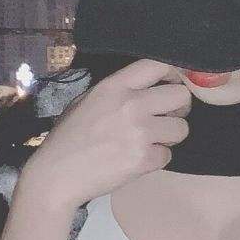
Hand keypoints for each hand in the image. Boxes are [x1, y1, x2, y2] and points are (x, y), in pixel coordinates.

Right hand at [21, 58, 189, 211]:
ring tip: (150, 142)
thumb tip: (145, 89)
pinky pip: (168, 155)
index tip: (171, 85)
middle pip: (180, 96)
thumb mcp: (86, 101)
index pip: (158, 65)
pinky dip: (156, 160)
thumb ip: (117, 91)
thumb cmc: (68, 138)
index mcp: (115, 86)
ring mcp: (140, 132)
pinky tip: (137, 160)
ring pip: (182, 128)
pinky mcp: (144, 159)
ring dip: (170, 137)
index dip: (173, 74)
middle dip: (178, 108)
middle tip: (166, 118)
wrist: (58, 175)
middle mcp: (131, 104)